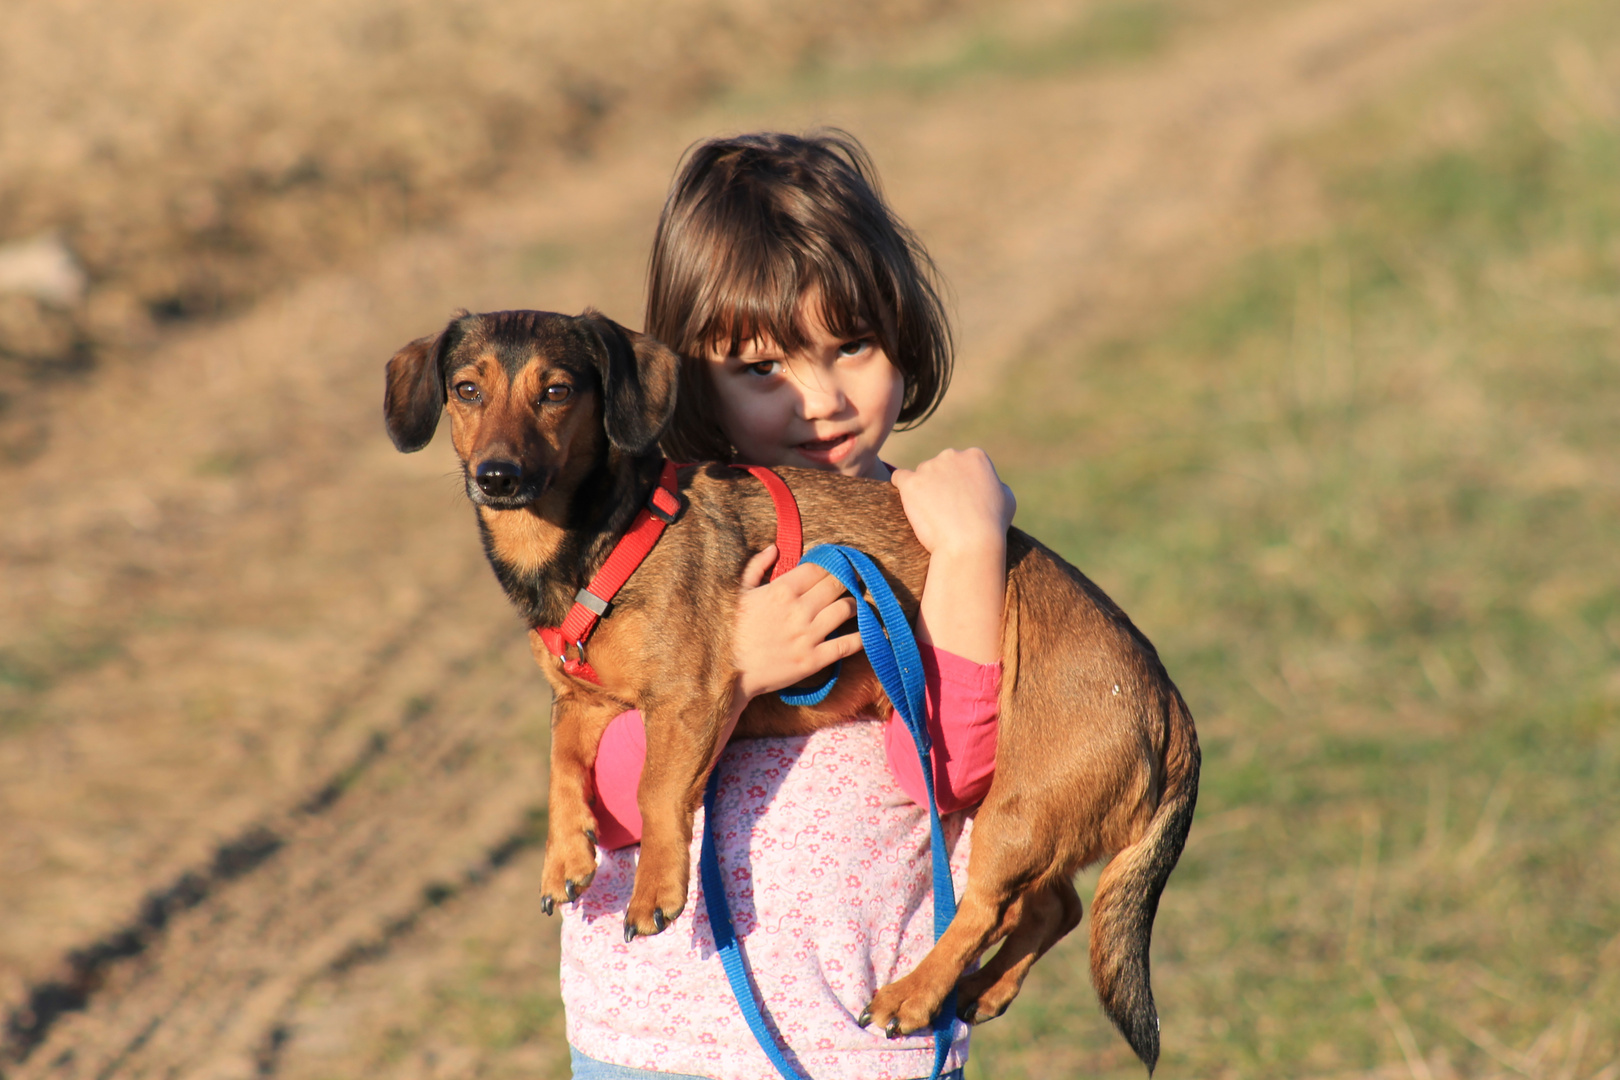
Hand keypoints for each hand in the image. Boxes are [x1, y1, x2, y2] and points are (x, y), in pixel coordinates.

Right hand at [732, 544, 863, 702]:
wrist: (728, 672)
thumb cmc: (731, 631)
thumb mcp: (739, 593)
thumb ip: (756, 567)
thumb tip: (774, 548)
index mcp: (782, 590)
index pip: (818, 568)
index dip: (831, 563)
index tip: (837, 563)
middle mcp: (799, 610)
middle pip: (837, 585)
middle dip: (848, 579)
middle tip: (855, 578)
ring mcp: (809, 635)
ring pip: (846, 610)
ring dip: (856, 603)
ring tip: (859, 601)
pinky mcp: (814, 659)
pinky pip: (848, 644)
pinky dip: (864, 635)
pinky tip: (873, 629)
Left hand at [889, 448, 1014, 556]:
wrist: (970, 544)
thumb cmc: (992, 526)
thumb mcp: (1007, 499)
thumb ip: (995, 484)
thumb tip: (989, 484)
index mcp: (976, 456)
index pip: (961, 464)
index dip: (960, 484)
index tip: (961, 503)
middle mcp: (952, 455)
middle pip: (939, 467)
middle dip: (940, 484)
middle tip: (945, 511)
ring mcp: (929, 467)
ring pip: (920, 475)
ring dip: (923, 491)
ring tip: (933, 517)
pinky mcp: (911, 482)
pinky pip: (899, 478)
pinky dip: (902, 489)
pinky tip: (910, 503)